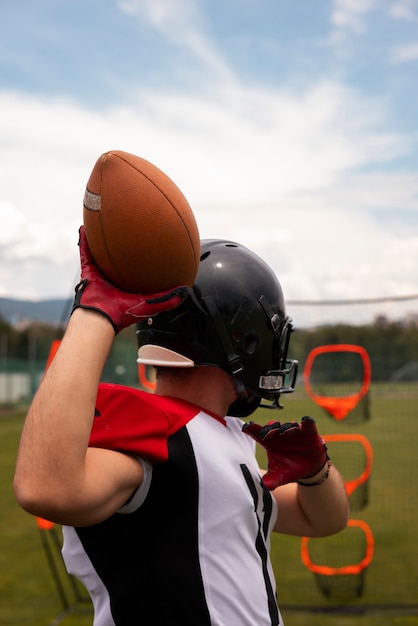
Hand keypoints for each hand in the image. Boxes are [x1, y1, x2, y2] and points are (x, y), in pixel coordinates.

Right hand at [71, 226, 189, 332]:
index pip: (137, 269)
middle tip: (129, 230)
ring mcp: (100, 275)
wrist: (101, 318)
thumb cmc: (124, 313)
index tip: (150, 245)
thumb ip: (167, 298)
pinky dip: (84, 242)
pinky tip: (85, 227)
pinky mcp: (88, 273)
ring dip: (102, 240)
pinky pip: (85, 254)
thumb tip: (186, 289)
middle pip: (119, 259)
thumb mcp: (149, 303)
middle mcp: (114, 280)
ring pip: (101, 254)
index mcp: (128, 286)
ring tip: (105, 223)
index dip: (143, 258)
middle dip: (123, 246)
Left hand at [242, 417, 327, 489]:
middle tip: (266, 435)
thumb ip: (273, 479)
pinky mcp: (309, 431)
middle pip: (272, 427)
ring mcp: (295, 431)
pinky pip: (308, 424)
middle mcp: (281, 433)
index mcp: (270, 442)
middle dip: (269, 429)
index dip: (251, 429)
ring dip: (287, 427)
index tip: (246, 427)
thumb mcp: (281, 476)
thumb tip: (265, 485)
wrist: (310, 468)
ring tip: (285, 432)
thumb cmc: (290, 468)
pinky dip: (308, 422)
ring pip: (289, 425)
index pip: (258, 433)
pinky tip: (306, 420)